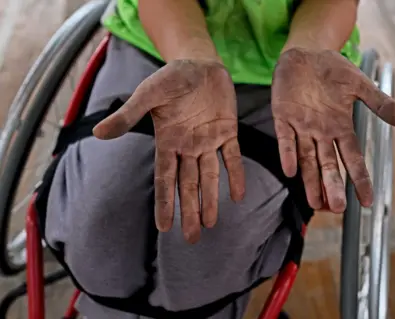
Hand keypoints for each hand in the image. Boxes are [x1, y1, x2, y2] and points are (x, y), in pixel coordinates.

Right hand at [93, 60, 244, 242]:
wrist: (199, 63)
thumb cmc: (171, 78)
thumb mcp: (148, 94)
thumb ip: (128, 115)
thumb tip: (98, 133)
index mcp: (168, 141)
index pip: (165, 179)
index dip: (165, 203)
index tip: (164, 228)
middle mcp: (188, 147)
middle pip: (188, 185)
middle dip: (189, 211)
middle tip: (192, 238)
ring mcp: (208, 141)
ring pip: (209, 177)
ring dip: (210, 200)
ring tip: (210, 224)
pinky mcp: (227, 132)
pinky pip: (232, 158)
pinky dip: (236, 176)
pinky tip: (238, 196)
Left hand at [272, 48, 394, 212]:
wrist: (306, 52)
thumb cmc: (333, 69)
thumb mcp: (359, 84)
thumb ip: (380, 103)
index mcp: (340, 126)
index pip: (352, 158)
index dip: (360, 179)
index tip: (367, 201)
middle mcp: (321, 132)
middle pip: (328, 165)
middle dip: (332, 186)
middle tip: (337, 208)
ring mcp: (301, 127)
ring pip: (307, 159)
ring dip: (310, 180)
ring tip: (315, 203)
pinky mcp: (283, 117)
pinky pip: (285, 139)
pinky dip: (288, 154)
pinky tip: (291, 171)